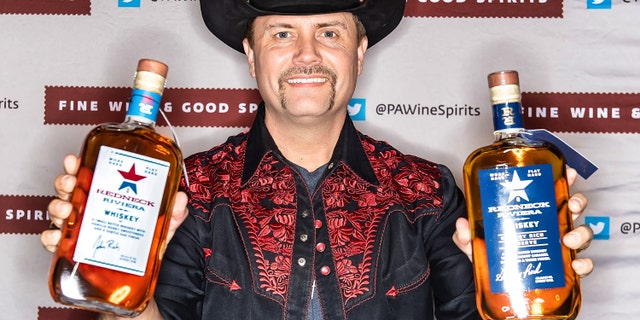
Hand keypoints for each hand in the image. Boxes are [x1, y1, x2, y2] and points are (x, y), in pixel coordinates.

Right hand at [41, 154, 189, 253]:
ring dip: (58, 206)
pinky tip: (57, 237)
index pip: (89, 174)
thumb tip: (181, 198)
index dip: (78, 165)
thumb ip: (172, 213)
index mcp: (107, 195)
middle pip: (69, 188)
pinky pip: (53, 241)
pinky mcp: (71, 249)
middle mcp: (89, 208)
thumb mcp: (161, 225)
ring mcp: (79, 227)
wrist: (135, 274)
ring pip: (58, 211)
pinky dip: (51, 238)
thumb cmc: (143, 243)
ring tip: (67, 209)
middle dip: (65, 181)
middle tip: (72, 181)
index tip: (74, 159)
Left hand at [452, 167, 594, 276]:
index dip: (563, 180)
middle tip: (569, 207)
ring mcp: (557, 246)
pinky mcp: (563, 267)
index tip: (568, 172)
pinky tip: (576, 265)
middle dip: (576, 203)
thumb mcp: (475, 242)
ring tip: (568, 239)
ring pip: (582, 233)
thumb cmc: (490, 255)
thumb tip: (462, 224)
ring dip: (581, 233)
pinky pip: (581, 264)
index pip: (551, 192)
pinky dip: (584, 264)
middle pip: (572, 208)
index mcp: (532, 213)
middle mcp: (548, 227)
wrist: (494, 283)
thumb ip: (465, 235)